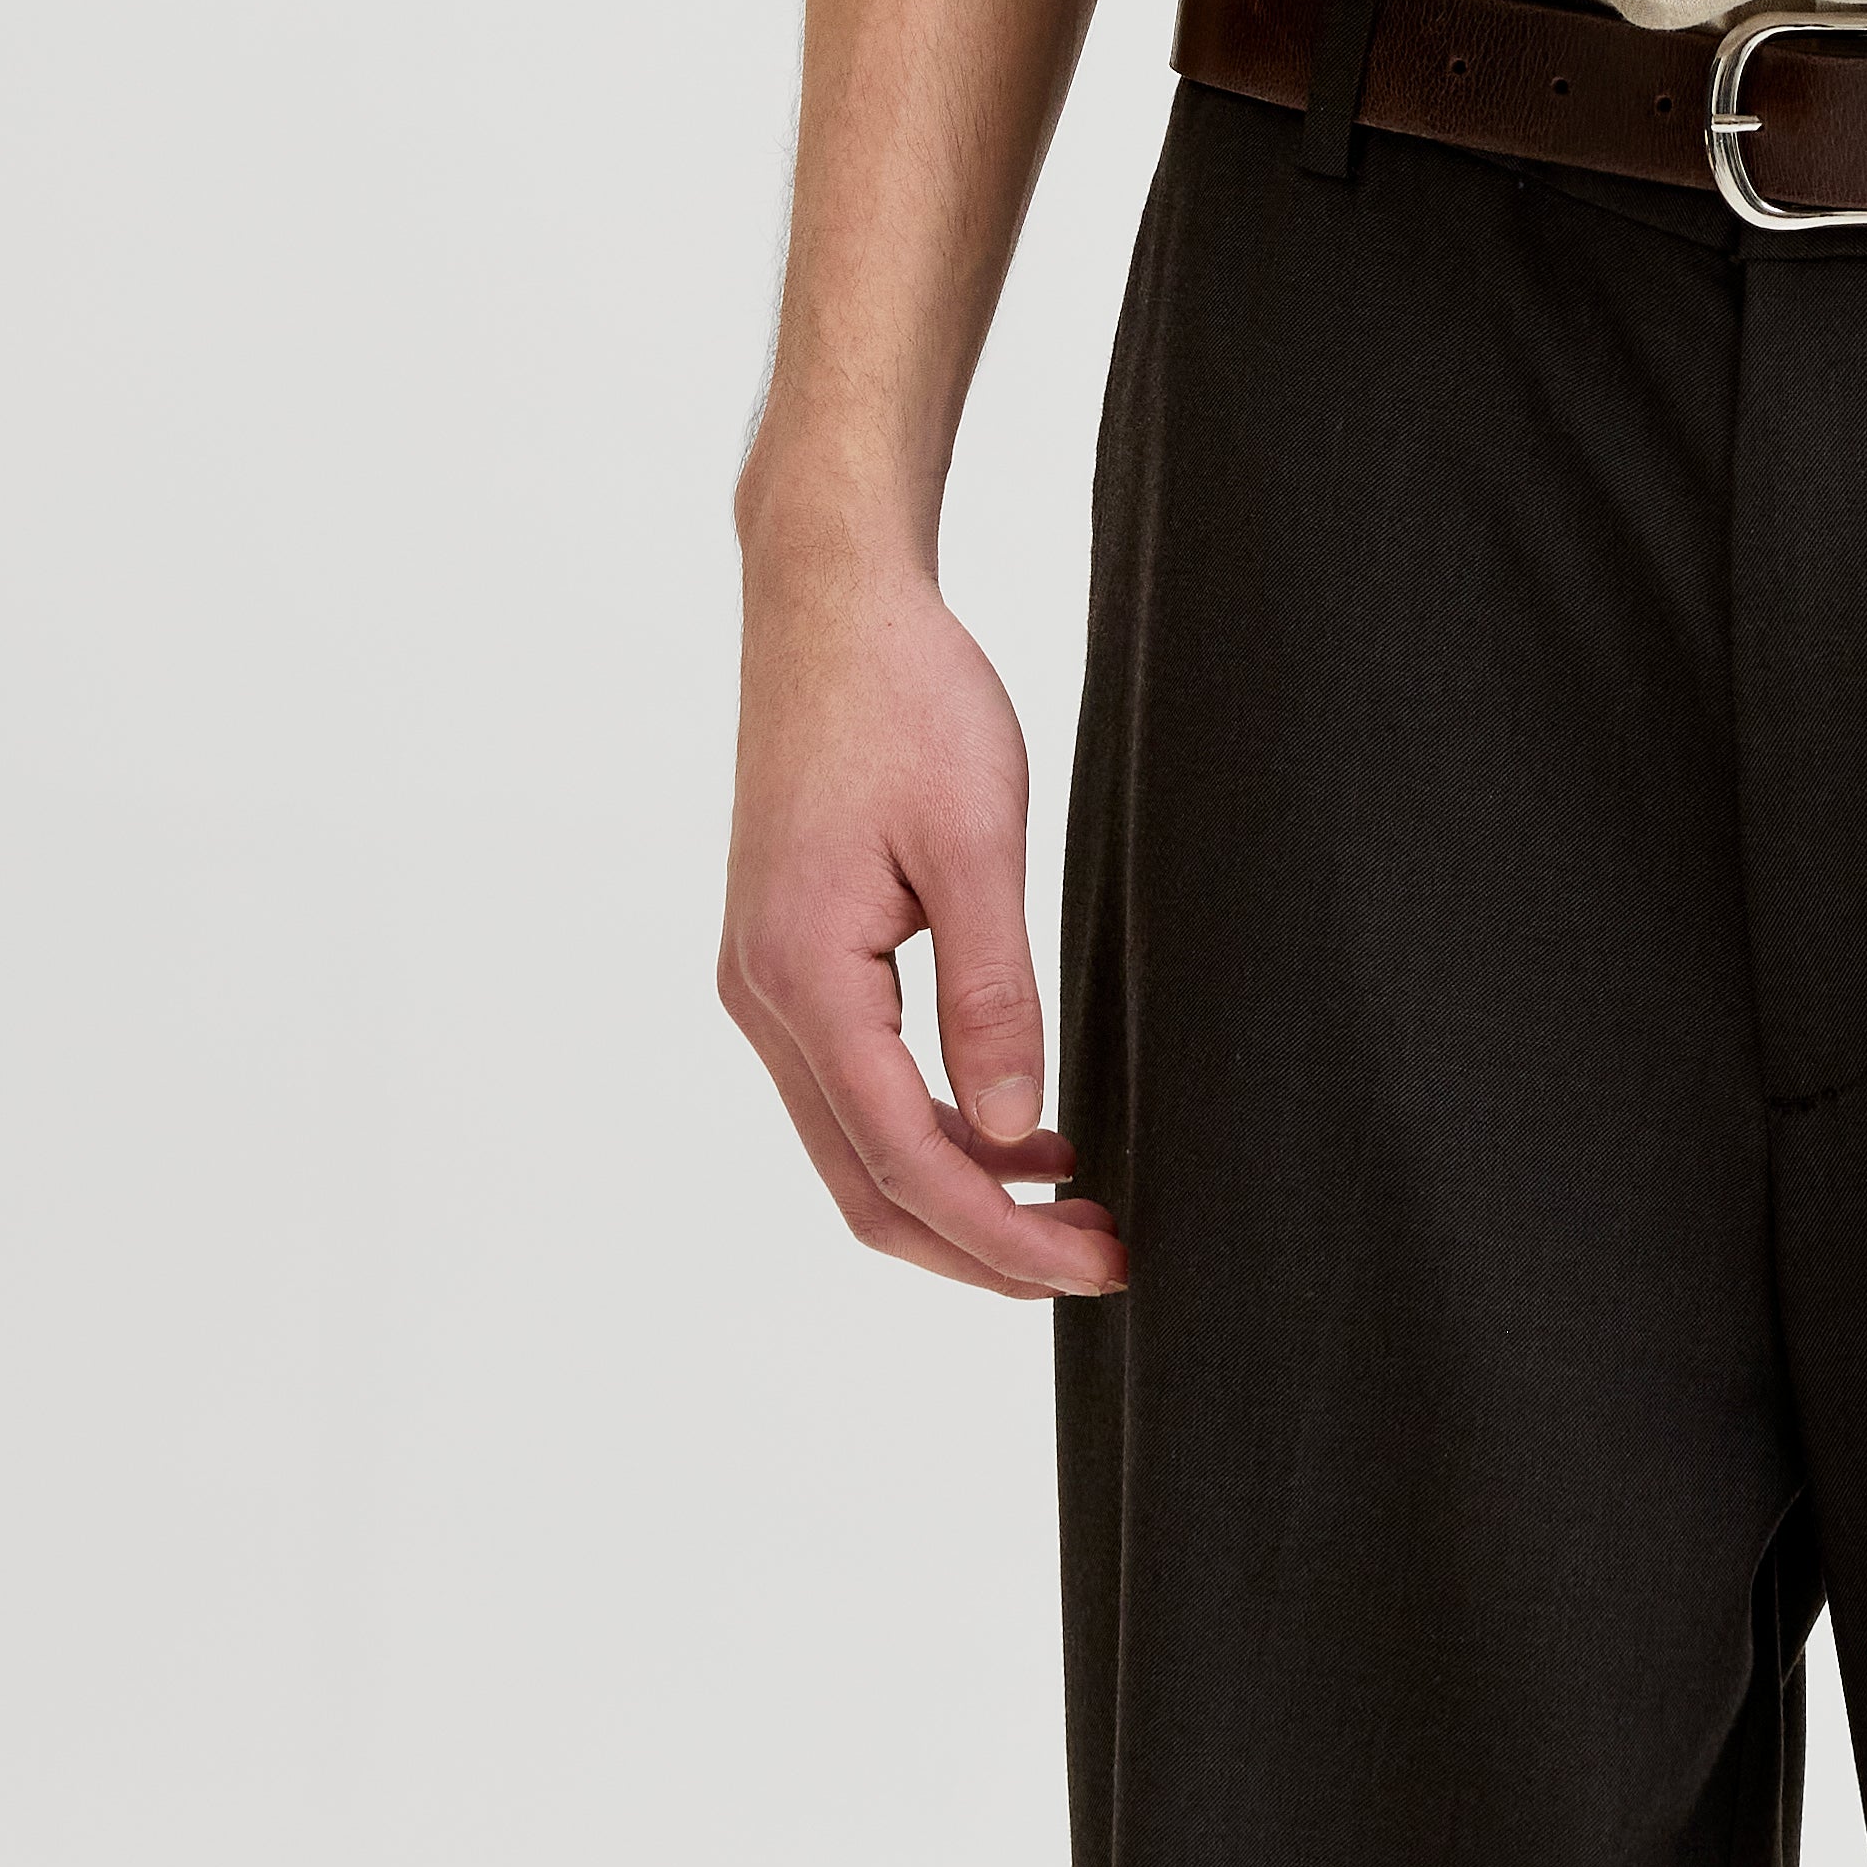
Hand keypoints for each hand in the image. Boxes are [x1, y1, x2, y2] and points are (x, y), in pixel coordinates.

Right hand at [719, 536, 1126, 1298]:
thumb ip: (992, 994)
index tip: (1102, 1262)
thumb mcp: (974, 841)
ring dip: (959, 1193)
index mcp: (804, 977)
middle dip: (982, 1244)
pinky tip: (1019, 1125)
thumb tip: (1013, 1133)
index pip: (902, 1161)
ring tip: (1077, 1205)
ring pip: (855, 1144)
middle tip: (1102, 1260)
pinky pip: (854, 1084)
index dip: (1003, 1234)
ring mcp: (767, 982)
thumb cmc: (907, 699)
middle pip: (865, 1183)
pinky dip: (932, 1128)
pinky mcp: (790, 956)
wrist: (831, 603)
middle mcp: (763, 999)